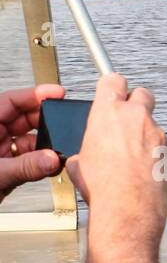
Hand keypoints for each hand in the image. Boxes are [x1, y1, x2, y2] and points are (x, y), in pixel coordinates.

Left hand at [0, 84, 64, 199]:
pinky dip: (41, 162)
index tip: (55, 93)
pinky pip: (28, 160)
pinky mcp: (5, 169)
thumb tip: (52, 158)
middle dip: (44, 122)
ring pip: (28, 141)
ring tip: (58, 151)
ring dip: (45, 146)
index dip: (33, 95)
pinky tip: (51, 166)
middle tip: (64, 125)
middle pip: (22, 120)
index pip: (9, 102)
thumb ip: (25, 167)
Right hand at [65, 73, 166, 243]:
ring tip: (132, 154)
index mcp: (108, 113)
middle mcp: (136, 118)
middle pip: (142, 94)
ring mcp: (156, 134)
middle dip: (135, 102)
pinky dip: (154, 151)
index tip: (112, 90)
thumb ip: (88, 146)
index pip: (113, 80)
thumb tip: (87, 154)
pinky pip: (161, 144)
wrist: (129, 209)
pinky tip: (143, 167)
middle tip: (127, 117)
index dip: (112, 85)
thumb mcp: (80, 161)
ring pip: (153, 123)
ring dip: (145, 132)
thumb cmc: (104, 187)